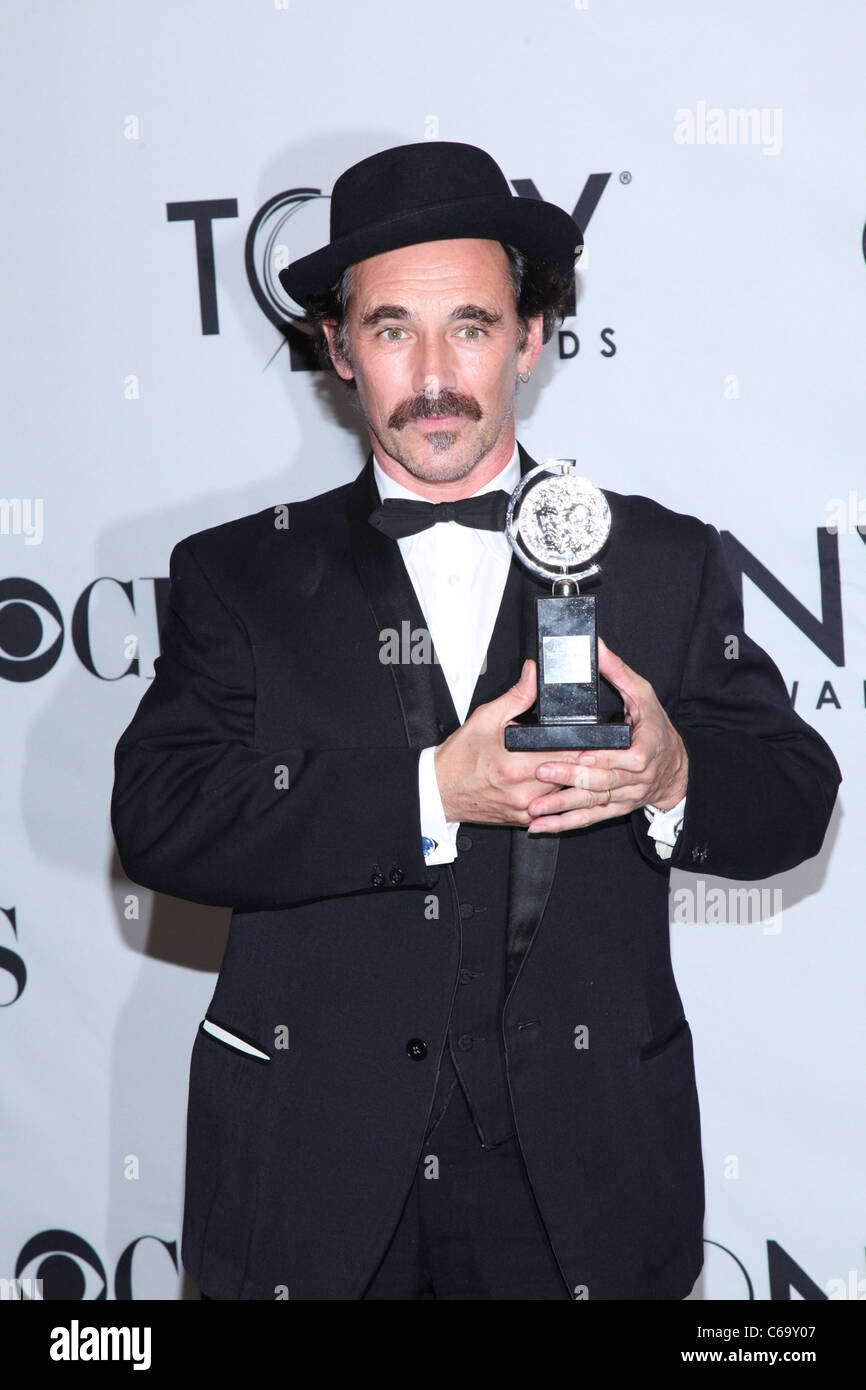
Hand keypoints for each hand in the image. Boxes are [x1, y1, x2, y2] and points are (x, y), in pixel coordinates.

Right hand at [434, 659, 571, 825]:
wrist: (439, 789)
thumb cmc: (459, 758)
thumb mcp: (486, 718)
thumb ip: (517, 696)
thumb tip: (533, 676)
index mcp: (517, 765)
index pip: (568, 756)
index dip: (583, 746)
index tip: (588, 739)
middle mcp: (524, 791)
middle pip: (571, 776)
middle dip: (579, 762)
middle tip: (582, 751)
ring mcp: (525, 809)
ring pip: (564, 793)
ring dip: (568, 779)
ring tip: (564, 765)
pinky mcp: (523, 820)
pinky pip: (550, 808)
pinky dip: (554, 795)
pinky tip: (547, 783)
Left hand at [523, 638, 687, 832]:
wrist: (676, 768)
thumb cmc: (658, 729)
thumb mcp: (644, 694)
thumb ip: (618, 671)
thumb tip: (596, 647)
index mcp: (643, 750)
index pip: (623, 757)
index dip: (602, 757)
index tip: (580, 754)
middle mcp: (633, 778)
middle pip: (601, 780)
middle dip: (570, 777)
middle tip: (542, 771)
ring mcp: (623, 796)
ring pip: (591, 803)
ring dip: (562, 806)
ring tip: (535, 808)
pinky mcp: (613, 808)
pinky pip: (588, 818)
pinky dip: (564, 824)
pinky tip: (542, 827)